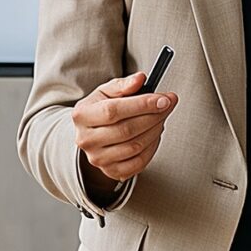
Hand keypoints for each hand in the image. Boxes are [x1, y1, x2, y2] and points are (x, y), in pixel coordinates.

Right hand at [74, 69, 175, 185]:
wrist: (92, 135)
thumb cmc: (100, 110)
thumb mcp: (106, 92)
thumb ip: (123, 85)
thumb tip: (140, 79)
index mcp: (82, 115)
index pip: (113, 111)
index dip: (141, 105)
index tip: (163, 99)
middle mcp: (86, 139)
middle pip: (127, 130)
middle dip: (153, 116)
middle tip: (168, 105)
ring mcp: (98, 158)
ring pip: (135, 146)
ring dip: (155, 130)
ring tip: (161, 118)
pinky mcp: (111, 171)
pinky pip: (139, 163)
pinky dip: (152, 148)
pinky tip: (154, 134)